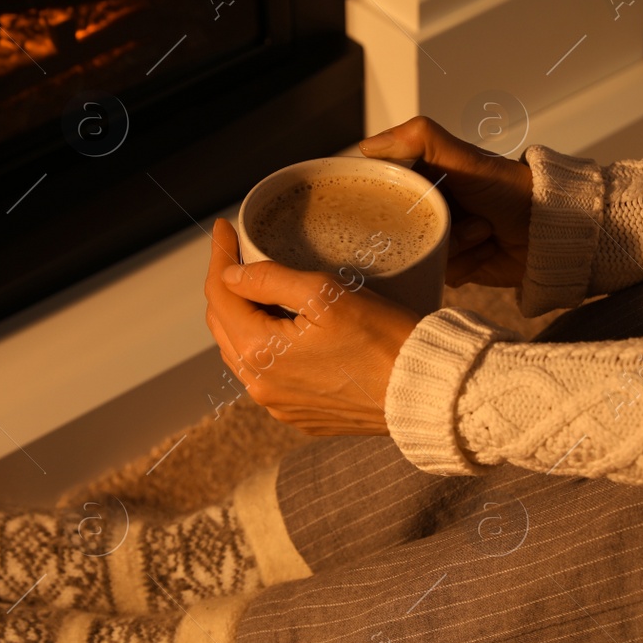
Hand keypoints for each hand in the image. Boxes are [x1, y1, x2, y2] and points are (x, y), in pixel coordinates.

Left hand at [203, 218, 420, 434]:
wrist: (424, 392)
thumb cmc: (383, 339)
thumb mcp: (325, 294)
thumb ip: (269, 280)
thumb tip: (230, 274)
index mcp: (259, 354)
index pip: (219, 295)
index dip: (218, 256)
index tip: (223, 228)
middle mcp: (261, 387)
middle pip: (224, 325)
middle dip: (226, 287)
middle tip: (238, 254)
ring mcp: (279, 405)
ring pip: (243, 352)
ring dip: (244, 318)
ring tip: (258, 289)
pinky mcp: (300, 415)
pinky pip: (269, 376)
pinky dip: (266, 349)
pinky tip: (283, 330)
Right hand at [359, 116, 533, 288]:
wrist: (548, 231)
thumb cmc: (510, 189)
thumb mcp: (464, 158)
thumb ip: (420, 139)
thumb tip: (368, 146)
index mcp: (425, 177)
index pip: (386, 191)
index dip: (391, 201)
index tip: (412, 204)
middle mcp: (429, 207)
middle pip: (400, 229)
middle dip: (432, 228)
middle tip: (462, 218)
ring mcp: (440, 237)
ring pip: (419, 254)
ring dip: (454, 247)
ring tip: (483, 232)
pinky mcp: (453, 265)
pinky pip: (438, 273)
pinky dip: (465, 264)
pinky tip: (486, 250)